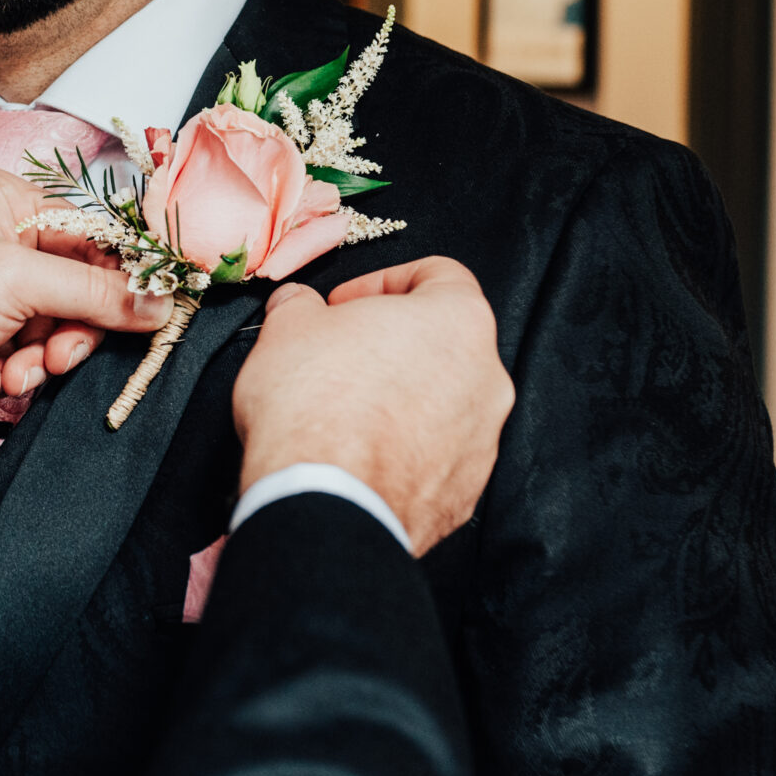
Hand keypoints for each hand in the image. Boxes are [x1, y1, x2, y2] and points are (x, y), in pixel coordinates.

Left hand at [0, 165, 174, 431]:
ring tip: (11, 374)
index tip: (143, 318)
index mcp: (3, 200)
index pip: (89, 236)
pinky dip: (12, 369)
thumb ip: (95, 291)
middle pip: (73, 286)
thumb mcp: (15, 283)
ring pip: (48, 325)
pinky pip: (19, 349)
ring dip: (39, 358)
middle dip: (69, 331)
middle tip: (59, 359)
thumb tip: (158, 301)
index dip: (116, 281)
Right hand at [233, 257, 512, 550]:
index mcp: (458, 321)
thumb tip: (297, 306)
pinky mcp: (464, 490)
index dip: (382, 281)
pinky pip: (435, 455)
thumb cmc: (316, 407)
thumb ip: (300, 305)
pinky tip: (357, 452)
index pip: (438, 275)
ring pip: (442, 402)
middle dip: (390, 344)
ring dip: (400, 397)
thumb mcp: (288, 326)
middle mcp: (486, 378)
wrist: (325, 500)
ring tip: (343, 409)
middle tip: (339, 352)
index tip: (345, 303)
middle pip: (442, 343)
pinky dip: (404, 448)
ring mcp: (482, 440)